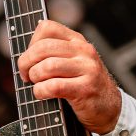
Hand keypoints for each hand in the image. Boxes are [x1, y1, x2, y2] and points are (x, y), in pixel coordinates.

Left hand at [17, 20, 121, 134]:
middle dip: (26, 63)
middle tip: (26, 75)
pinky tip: (43, 94)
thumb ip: (55, 53)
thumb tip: (27, 50)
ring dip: (35, 78)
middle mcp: (84, 51)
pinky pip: (54, 86)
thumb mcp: (73, 62)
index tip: (30, 59)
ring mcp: (87, 69)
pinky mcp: (85, 89)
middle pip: (43, 47)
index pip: (47, 27)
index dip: (31, 43)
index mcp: (77, 41)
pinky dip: (41, 91)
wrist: (110, 108)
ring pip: (47, 66)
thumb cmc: (84, 86)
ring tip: (37, 85)